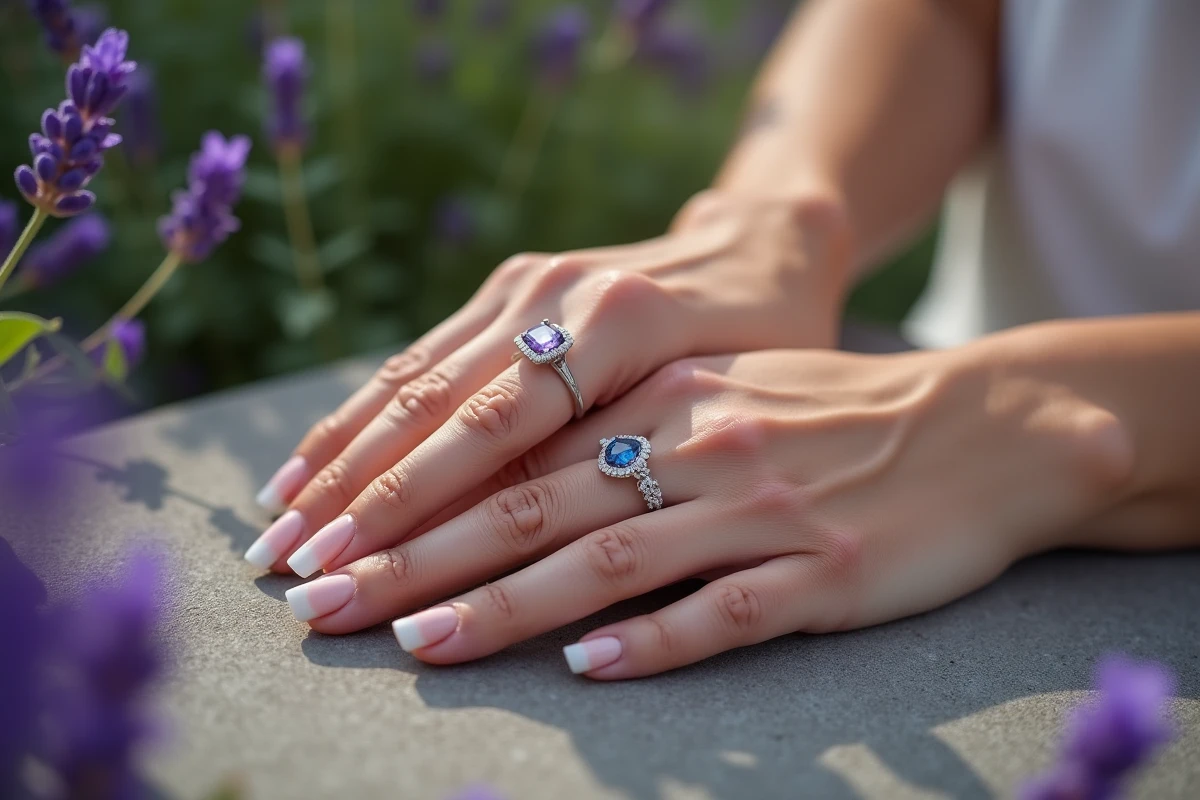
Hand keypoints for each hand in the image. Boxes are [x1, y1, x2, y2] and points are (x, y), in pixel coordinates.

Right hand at [246, 191, 852, 574]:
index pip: (495, 427)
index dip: (414, 500)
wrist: (764, 242)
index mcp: (618, 324)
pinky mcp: (508, 285)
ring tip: (275, 525)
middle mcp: (555, 295)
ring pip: (410, 378)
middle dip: (353, 493)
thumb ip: (636, 449)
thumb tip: (534, 536)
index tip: (348, 562)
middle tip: (287, 567)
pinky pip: (420, 355)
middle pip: (434, 406)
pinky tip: (313, 461)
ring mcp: (524, 284)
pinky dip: (361, 415)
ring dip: (337, 456)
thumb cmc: (770, 340)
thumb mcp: (737, 398)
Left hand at [280, 347, 1124, 677]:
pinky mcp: (825, 573)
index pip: (515, 449)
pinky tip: (588, 670)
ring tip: (420, 643)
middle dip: (418, 557)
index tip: (331, 542)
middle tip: (328, 604)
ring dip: (506, 604)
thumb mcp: (718, 391)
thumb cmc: (831, 413)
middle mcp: (700, 444)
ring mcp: (762, 511)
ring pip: (609, 561)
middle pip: (535, 506)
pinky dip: (652, 641)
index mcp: (665, 395)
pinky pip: (724, 611)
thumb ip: (618, 423)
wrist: (979, 428)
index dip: (414, 497)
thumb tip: (508, 473)